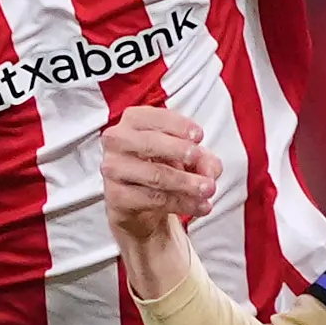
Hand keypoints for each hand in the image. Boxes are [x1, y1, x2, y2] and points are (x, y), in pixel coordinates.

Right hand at [100, 106, 216, 289]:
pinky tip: (199, 206)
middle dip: (181, 153)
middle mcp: (117, 141)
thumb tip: (211, 170)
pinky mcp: (116, 196)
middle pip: (150, 144)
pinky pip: (153, 199)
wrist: (139, 202)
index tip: (199, 136)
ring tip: (209, 190)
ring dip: (187, 184)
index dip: (178, 126)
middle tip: (203, 161)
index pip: (154, 117)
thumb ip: (203, 158)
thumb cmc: (161, 166)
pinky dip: (181, 203)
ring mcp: (114, 169)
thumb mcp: (187, 156)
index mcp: (133, 120)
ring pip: (155, 176)